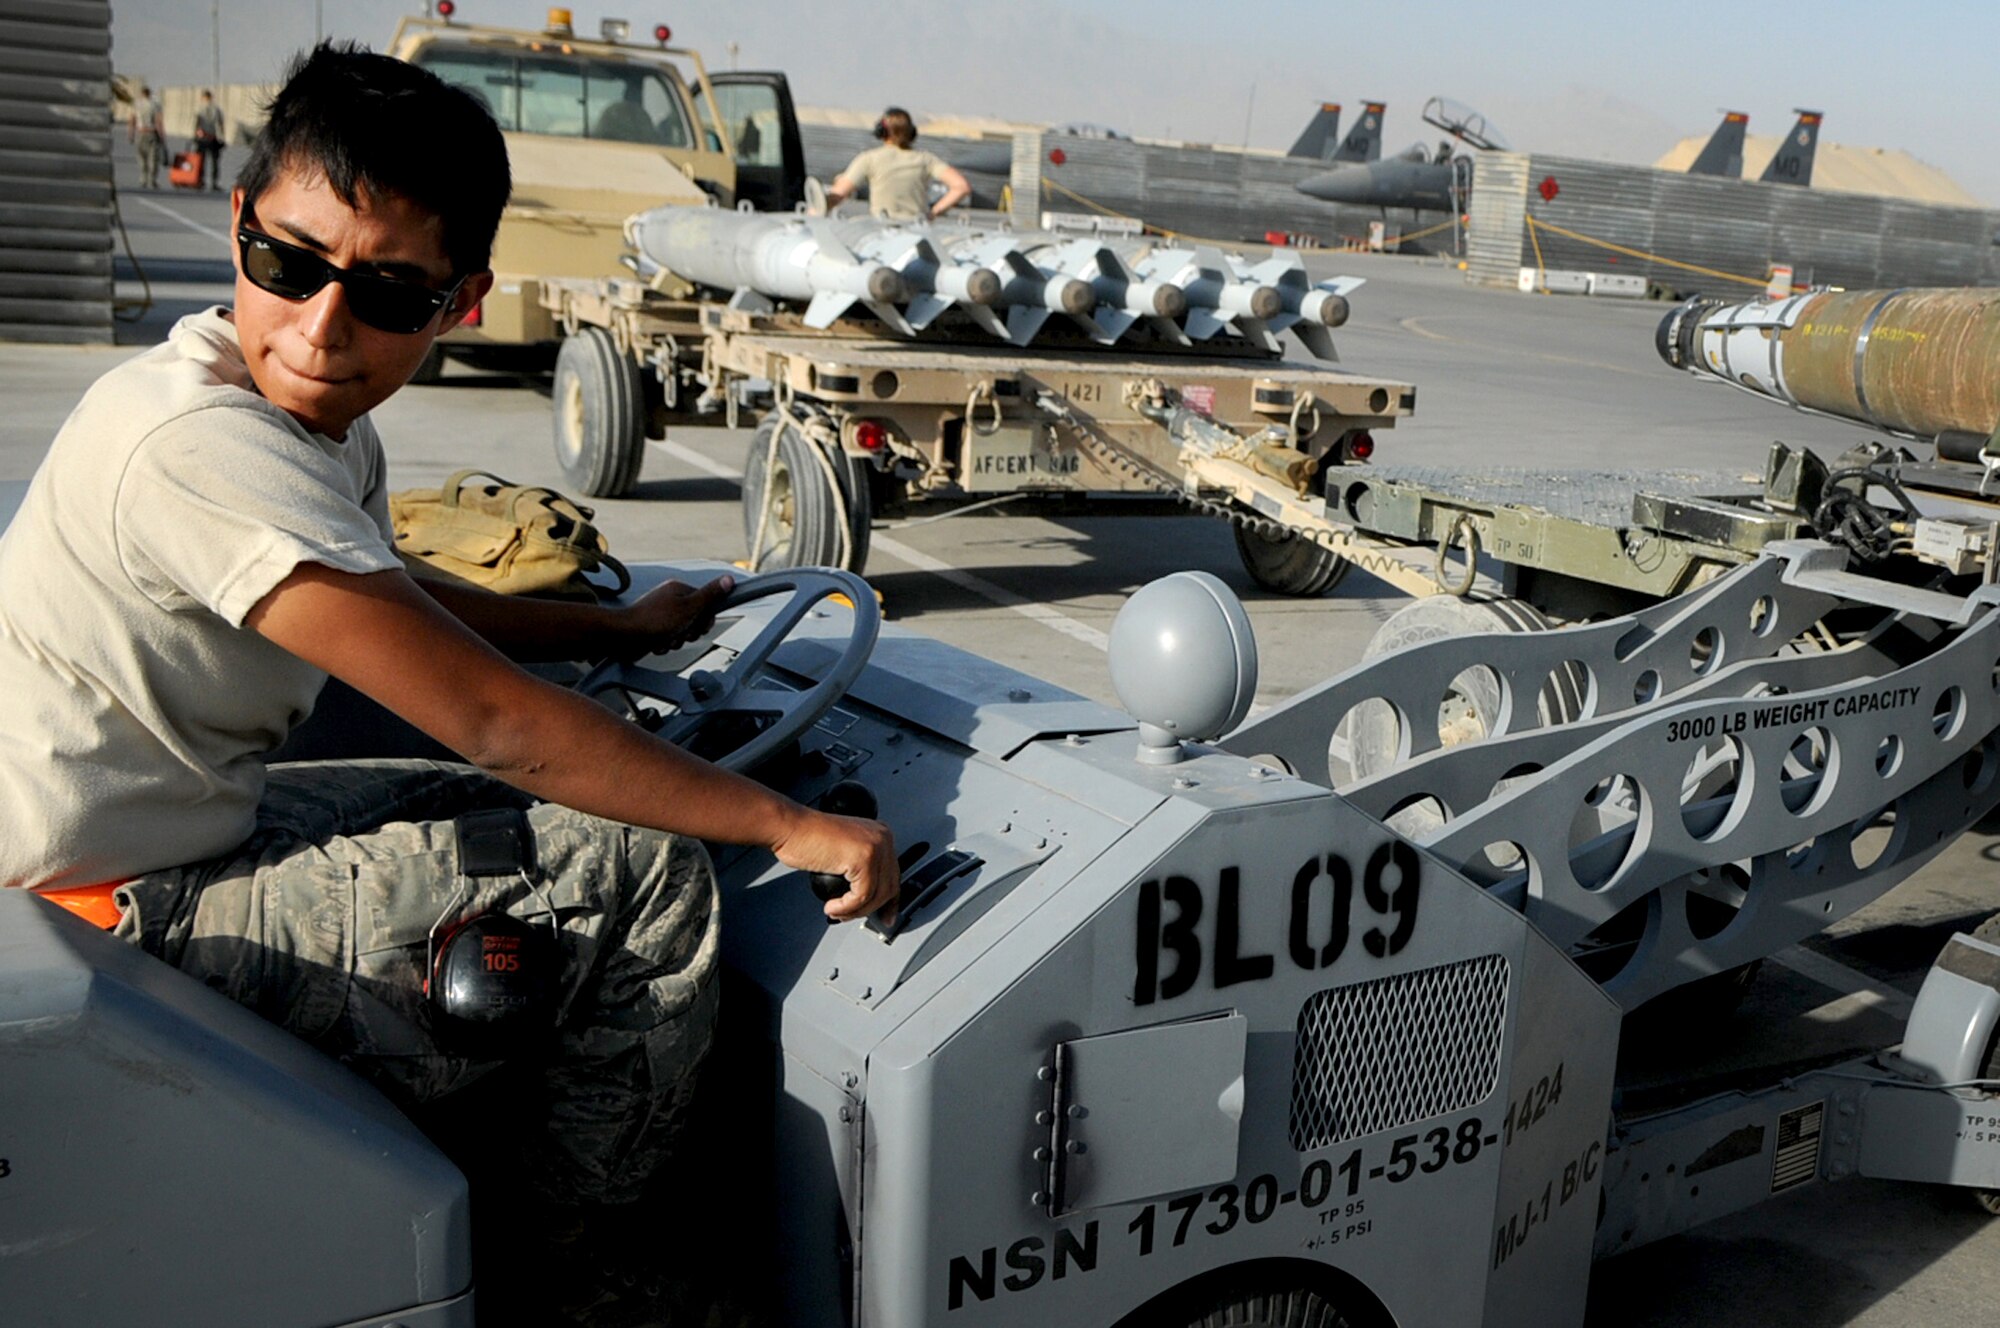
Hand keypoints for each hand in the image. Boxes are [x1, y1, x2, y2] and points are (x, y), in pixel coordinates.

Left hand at [610, 574, 733, 658]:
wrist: (622, 637)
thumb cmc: (653, 621)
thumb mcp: (689, 607)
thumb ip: (710, 595)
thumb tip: (728, 580)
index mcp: (679, 590)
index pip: (706, 603)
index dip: (705, 618)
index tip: (698, 623)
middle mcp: (670, 600)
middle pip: (695, 620)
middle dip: (689, 632)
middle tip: (679, 631)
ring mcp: (661, 615)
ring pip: (682, 632)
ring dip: (676, 640)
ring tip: (665, 638)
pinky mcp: (653, 628)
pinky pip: (669, 640)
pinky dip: (665, 644)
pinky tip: (657, 642)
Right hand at [772, 808, 898, 920]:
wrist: (789, 828)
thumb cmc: (806, 837)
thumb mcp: (844, 850)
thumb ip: (860, 867)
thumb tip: (868, 897)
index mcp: (879, 833)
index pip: (894, 873)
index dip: (890, 900)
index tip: (886, 916)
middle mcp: (882, 838)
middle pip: (890, 886)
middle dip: (872, 909)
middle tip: (852, 917)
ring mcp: (875, 847)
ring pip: (877, 895)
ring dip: (854, 910)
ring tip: (836, 911)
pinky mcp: (863, 859)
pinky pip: (861, 896)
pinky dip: (846, 907)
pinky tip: (832, 906)